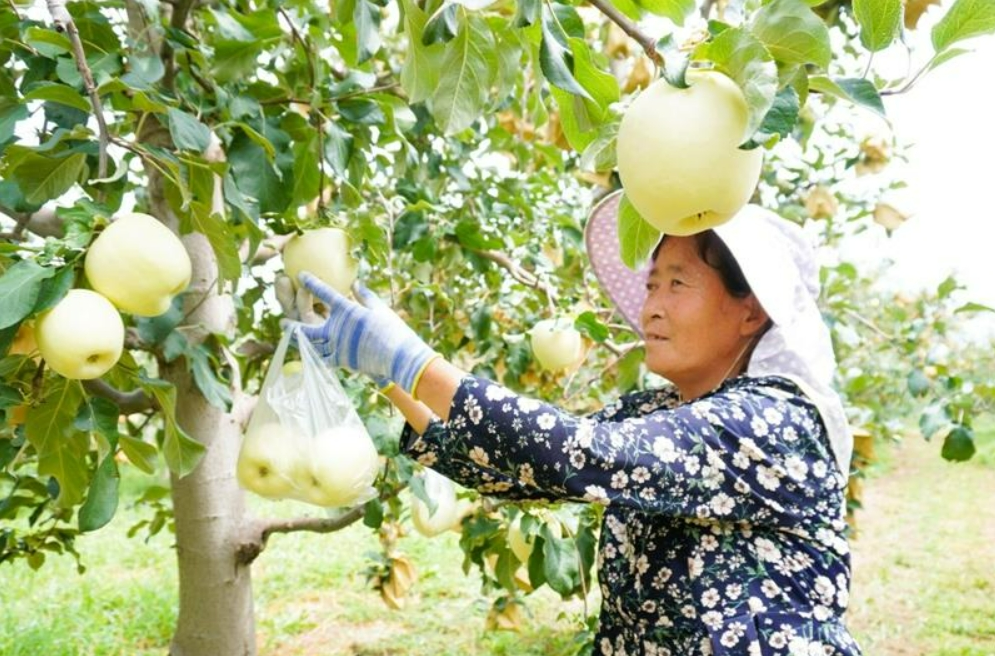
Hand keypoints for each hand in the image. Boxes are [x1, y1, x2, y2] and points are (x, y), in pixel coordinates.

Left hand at [285, 272, 437, 394]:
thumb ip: (365, 296)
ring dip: (298, 340)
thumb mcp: (379, 309)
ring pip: (309, 344)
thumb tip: (355, 284)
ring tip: (290, 338)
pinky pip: (321, 358)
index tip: (301, 275)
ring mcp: (337, 346)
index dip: (311, 283)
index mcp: (347, 311)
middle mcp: (337, 329)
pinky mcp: (341, 361)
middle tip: (282, 321)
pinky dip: (312, 355)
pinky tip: (307, 353)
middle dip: (292, 323)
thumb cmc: (393, 330)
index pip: (324, 293)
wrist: (399, 357)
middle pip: (306, 324)